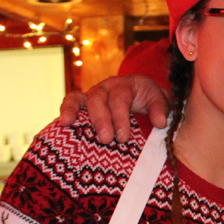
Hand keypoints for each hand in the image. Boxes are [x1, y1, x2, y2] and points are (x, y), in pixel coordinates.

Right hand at [56, 74, 172, 143]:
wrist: (146, 97)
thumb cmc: (151, 102)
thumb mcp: (161, 101)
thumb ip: (161, 109)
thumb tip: (159, 122)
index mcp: (126, 84)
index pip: (121, 98)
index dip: (121, 117)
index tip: (123, 137)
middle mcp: (107, 87)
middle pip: (98, 98)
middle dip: (101, 119)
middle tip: (106, 139)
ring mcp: (94, 94)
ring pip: (80, 97)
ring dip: (74, 110)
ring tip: (68, 124)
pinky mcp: (85, 104)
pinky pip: (72, 102)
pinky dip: (65, 110)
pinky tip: (62, 123)